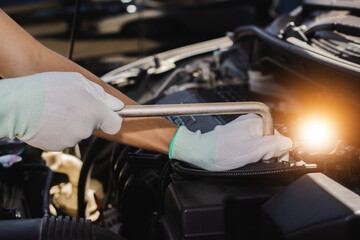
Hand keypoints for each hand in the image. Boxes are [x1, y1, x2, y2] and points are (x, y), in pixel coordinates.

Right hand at [0, 72, 123, 150]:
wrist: (17, 106)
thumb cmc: (45, 90)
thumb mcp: (78, 81)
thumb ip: (102, 95)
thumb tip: (117, 105)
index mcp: (95, 112)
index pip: (115, 124)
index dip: (111, 118)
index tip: (107, 114)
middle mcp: (86, 128)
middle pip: (94, 126)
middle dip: (86, 116)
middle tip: (70, 104)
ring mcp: (72, 139)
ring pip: (78, 132)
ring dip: (71, 123)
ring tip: (56, 110)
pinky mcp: (58, 146)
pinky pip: (64, 138)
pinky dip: (59, 131)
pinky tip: (49, 120)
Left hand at [169, 114, 291, 170]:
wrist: (200, 152)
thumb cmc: (220, 152)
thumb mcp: (253, 151)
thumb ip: (275, 146)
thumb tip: (287, 144)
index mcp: (258, 122)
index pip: (281, 139)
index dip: (275, 154)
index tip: (264, 159)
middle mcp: (252, 120)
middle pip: (272, 141)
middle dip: (266, 154)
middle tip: (252, 159)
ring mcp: (244, 126)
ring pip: (262, 144)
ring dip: (257, 154)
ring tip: (243, 157)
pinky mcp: (238, 133)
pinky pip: (252, 144)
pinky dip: (249, 152)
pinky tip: (239, 155)